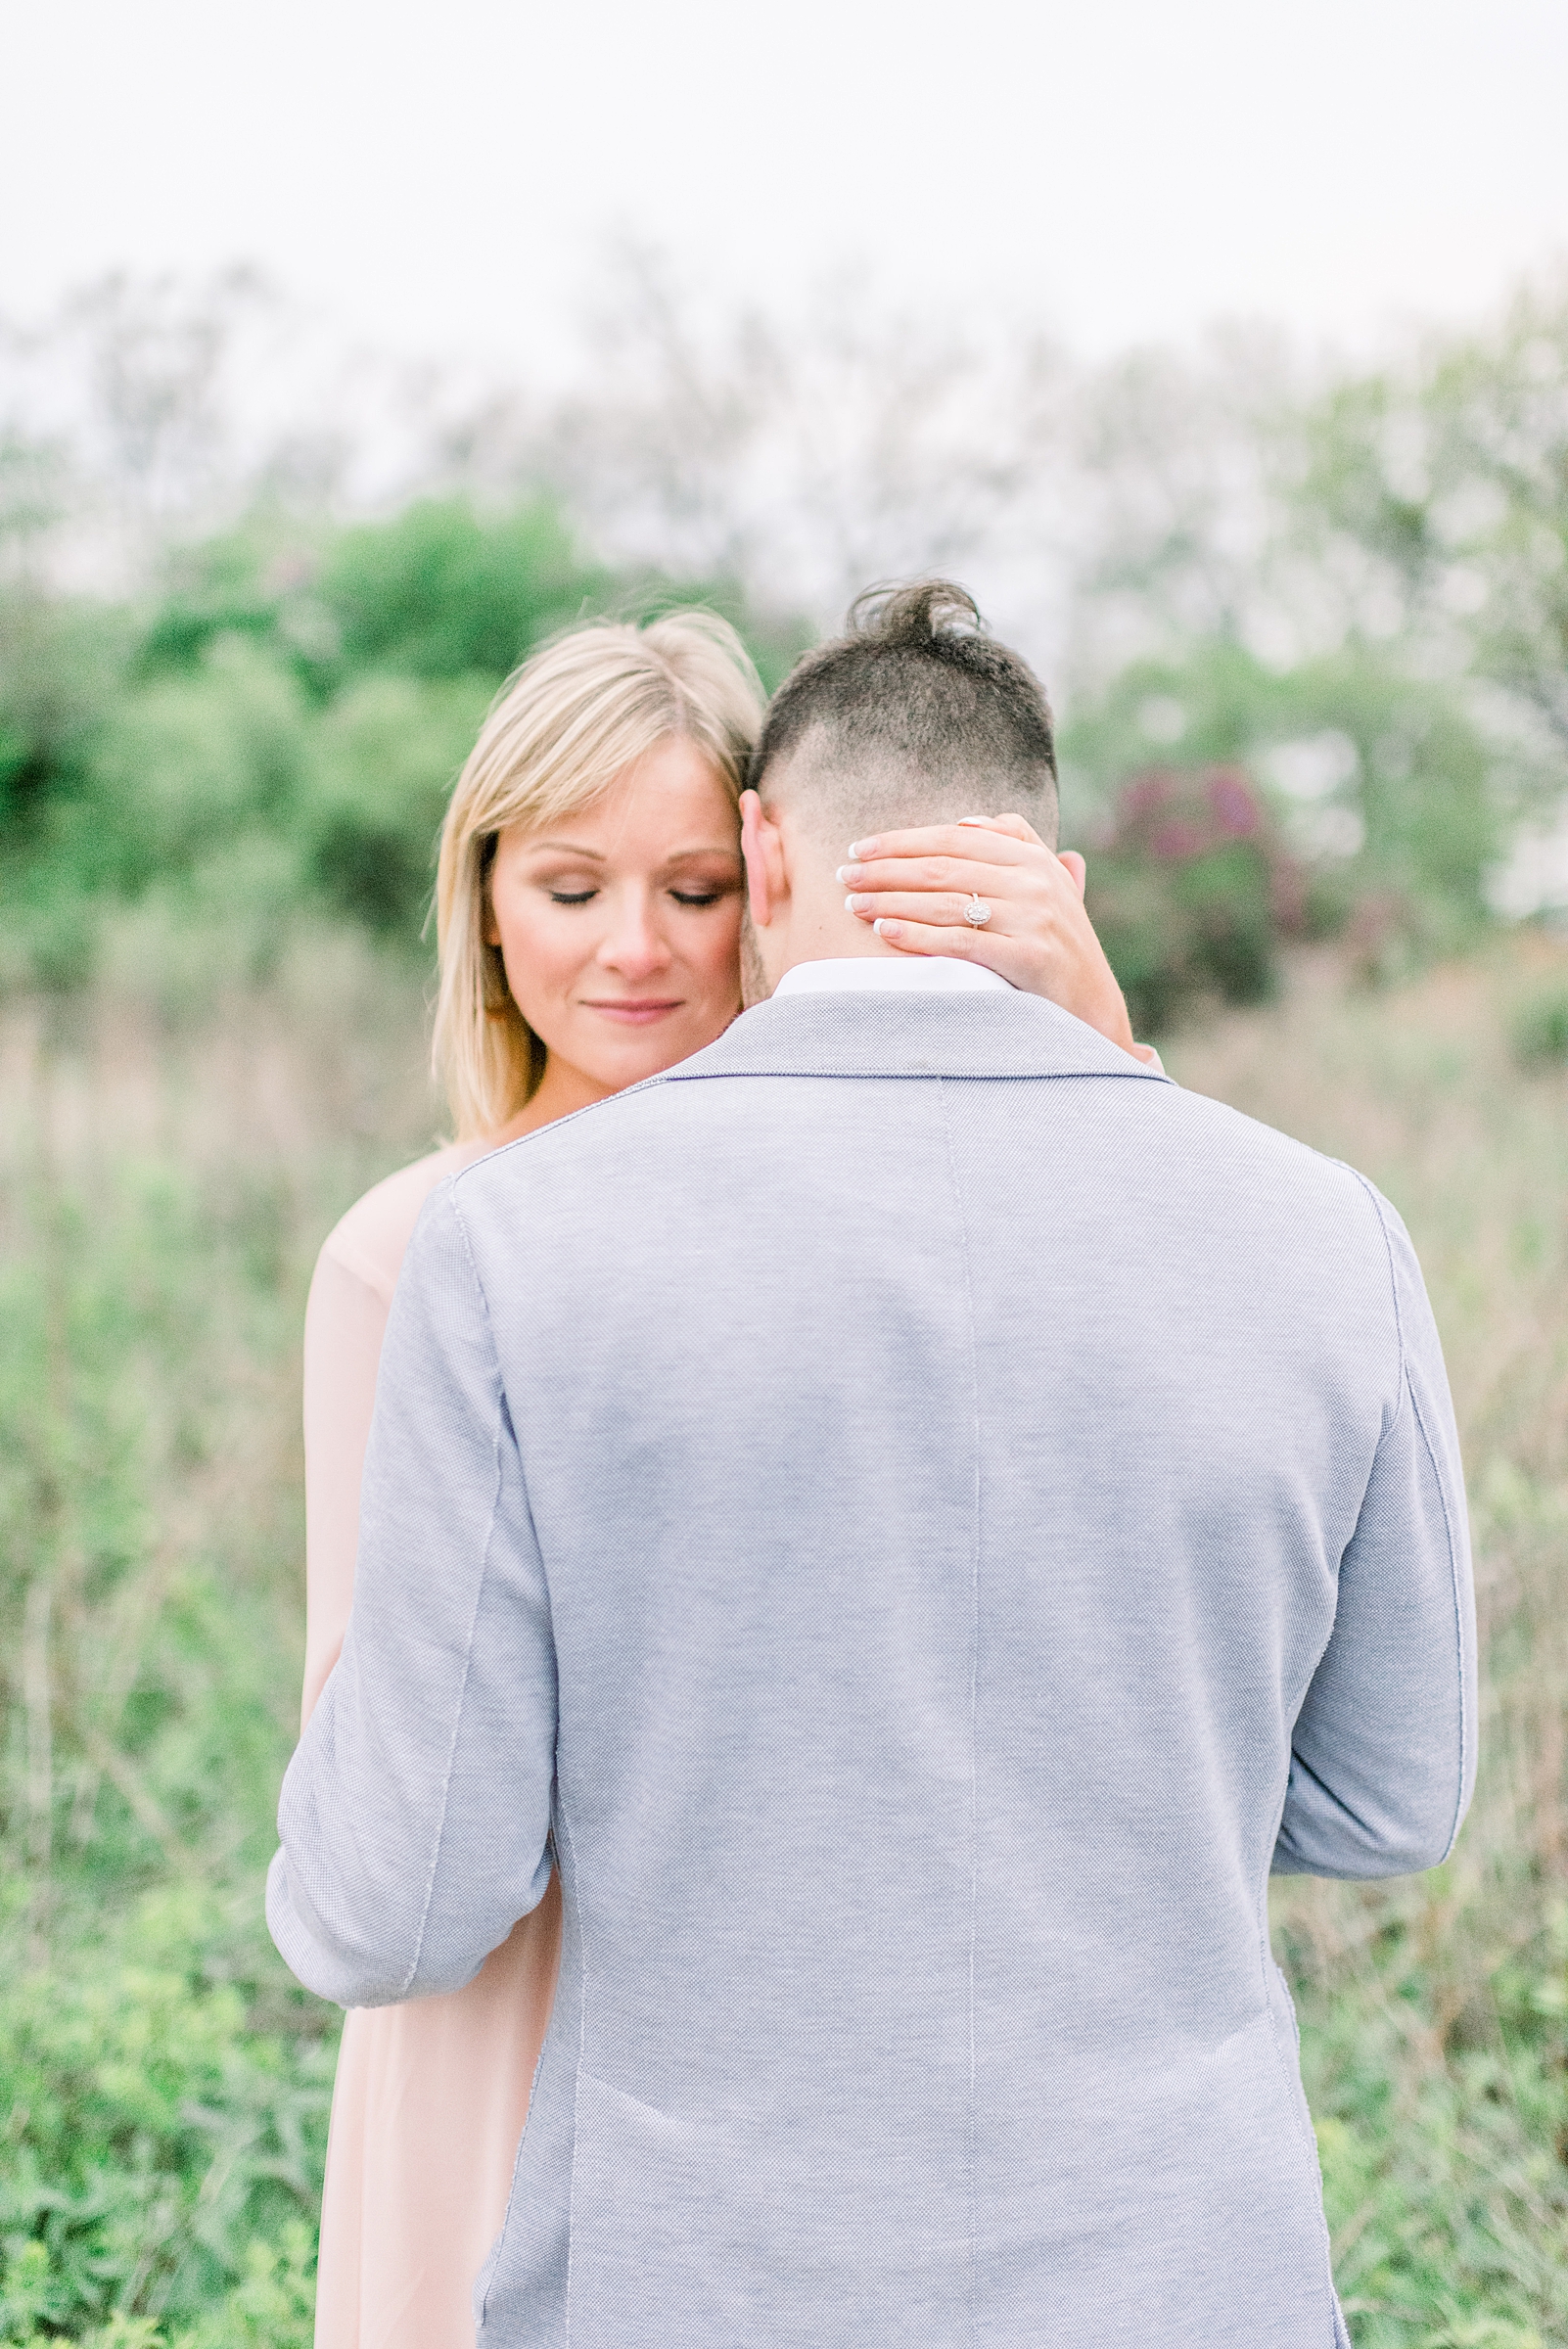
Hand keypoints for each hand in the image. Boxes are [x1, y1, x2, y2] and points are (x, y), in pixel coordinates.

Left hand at [837, 813, 1140, 1055]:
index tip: (861, 848)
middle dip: (886, 870)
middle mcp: (1035, 882)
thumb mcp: (1049, 889)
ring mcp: (1032, 918)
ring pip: (945, 902)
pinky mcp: (1026, 956)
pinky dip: (917, 934)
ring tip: (853, 905)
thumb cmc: (1058, 948)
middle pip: (943, 867)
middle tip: (844, 876)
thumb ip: (1017, 848)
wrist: (1092, 1008)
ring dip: (891, 901)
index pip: (955, 839)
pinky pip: (958, 940)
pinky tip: (884, 931)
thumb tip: (965, 822)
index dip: (903, 840)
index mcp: (1034, 859)